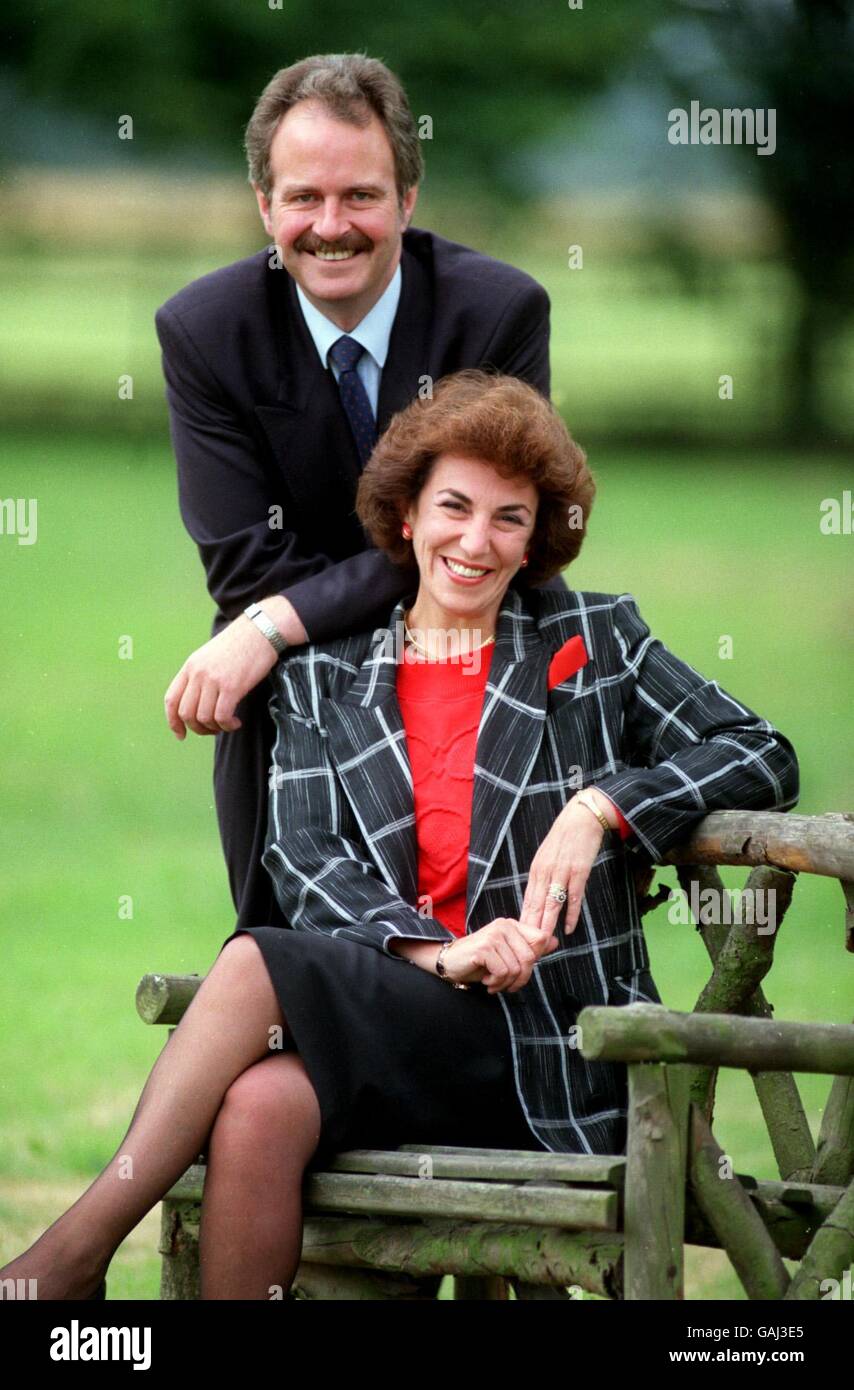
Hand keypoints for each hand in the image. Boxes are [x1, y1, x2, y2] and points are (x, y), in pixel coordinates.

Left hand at [164, 616, 278, 737]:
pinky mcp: (232, 687)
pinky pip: (221, 717)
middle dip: (198, 728)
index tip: (181, 734)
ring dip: (215, 728)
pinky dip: (227, 725)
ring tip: (227, 724)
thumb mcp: (211, 656)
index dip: (173, 721)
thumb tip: (198, 703)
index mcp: (190, 666)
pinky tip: (236, 722)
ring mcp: (214, 680)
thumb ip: (200, 676)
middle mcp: (198, 673)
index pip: (171, 699)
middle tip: (212, 730)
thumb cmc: (240, 645)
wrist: (261, 631)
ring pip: (203, 718)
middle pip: (186, 713)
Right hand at [440, 918, 559, 994]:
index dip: (535, 960)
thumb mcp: (508, 955)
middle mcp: (504, 925)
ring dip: (506, 983)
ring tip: (494, 983)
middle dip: (520, 978)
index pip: (541, 939)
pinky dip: (496, 983)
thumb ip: (531, 948)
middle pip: (530, 957)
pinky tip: (487, 981)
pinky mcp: (484, 948)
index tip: (520, 970)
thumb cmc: (480, 961)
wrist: (450, 962)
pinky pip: (502, 972)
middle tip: (507, 985)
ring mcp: (493, 935)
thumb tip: (554, 941)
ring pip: (516, 968)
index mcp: (513, 925)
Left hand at [518, 795, 607, 938]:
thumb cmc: (565, 836)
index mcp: (536, 869)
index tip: (520, 937)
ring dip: (547, 925)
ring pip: (551, 904)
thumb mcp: (547, 855)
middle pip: (535, 905)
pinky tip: (568, 928)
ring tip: (543, 943)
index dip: (524, 920)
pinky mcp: (578, 872)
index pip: (528, 900)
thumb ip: (543, 875)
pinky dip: (570, 914)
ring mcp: (561, 872)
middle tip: (528, 948)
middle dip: (531, 928)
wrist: (581, 817)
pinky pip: (573, 897)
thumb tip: (539, 896)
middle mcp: (545, 872)